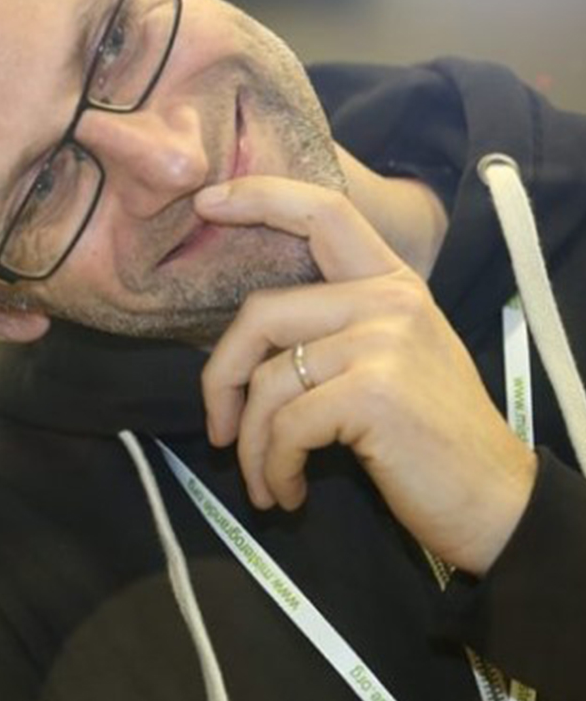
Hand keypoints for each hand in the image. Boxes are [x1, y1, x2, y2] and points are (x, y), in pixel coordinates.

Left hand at [196, 177, 536, 574]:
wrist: (495, 501)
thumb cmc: (429, 438)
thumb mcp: (390, 360)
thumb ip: (332, 329)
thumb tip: (243, 340)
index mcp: (391, 283)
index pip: (322, 212)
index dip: (259, 199)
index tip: (206, 203)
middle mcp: (388, 300)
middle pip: (260, 314)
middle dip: (220, 377)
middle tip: (217, 430)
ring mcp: (382, 343)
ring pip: (267, 381)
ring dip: (251, 444)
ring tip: (263, 481)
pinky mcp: (371, 393)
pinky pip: (285, 426)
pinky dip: (273, 467)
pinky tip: (287, 492)